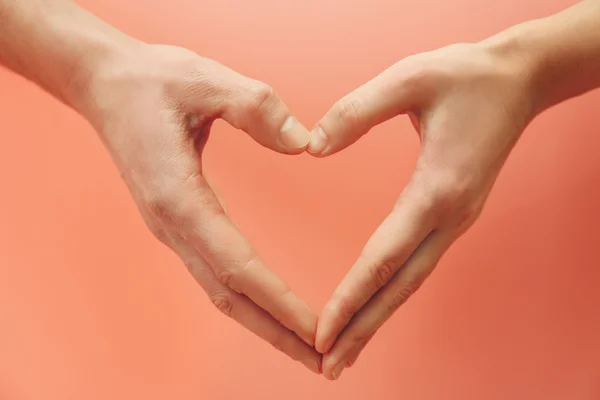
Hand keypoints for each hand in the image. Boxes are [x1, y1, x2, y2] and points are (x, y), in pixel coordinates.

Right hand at [76, 43, 320, 372]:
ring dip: (265, 324)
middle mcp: (173, 225)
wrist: (106, 85)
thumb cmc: (153, 81)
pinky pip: (217, 274)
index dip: (279, 302)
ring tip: (308, 348)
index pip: (238, 266)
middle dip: (278, 332)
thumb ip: (255, 107)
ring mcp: (173, 229)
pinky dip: (249, 300)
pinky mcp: (180, 224)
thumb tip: (305, 142)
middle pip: (231, 296)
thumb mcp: (205, 78)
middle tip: (325, 361)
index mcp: (178, 198)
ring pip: (222, 292)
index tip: (317, 331)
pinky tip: (272, 309)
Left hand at [308, 42, 536, 378]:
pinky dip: (390, 292)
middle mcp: (451, 216)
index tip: (323, 332)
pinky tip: (373, 306)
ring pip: (410, 282)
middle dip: (363, 328)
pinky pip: (416, 264)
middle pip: (400, 286)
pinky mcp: (452, 215)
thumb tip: (312, 147)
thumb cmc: (466, 74)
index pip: (385, 256)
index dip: (352, 296)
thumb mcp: (409, 77)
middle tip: (328, 366)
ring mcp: (456, 220)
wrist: (519, 79)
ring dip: (376, 318)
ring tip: (344, 351)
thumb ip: (357, 112)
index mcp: (439, 189)